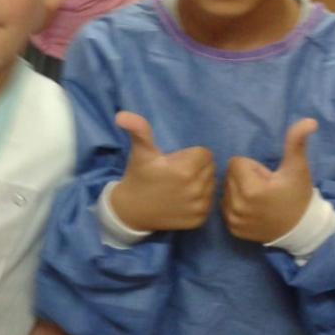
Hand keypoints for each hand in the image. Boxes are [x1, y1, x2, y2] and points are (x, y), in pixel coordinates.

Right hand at [110, 111, 214, 231]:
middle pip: (210, 168)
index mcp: (185, 170)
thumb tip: (122, 115)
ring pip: (211, 184)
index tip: (174, 161)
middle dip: (196, 167)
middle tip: (176, 173)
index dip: (190, 155)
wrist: (130, 211)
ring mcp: (198, 207)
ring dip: (200, 182)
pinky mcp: (199, 220)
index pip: (205, 153)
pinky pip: (209, 202)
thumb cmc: (138, 176)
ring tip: (180, 185)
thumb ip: (139, 129)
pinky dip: (199, 199)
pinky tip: (183, 199)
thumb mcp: (140, 151)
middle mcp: (195, 189)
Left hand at [222, 119, 317, 243]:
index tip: (268, 178)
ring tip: (259, 199)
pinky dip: (236, 206)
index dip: (253, 167)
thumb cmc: (298, 195)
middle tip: (264, 189)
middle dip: (245, 178)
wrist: (301, 230)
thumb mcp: (297, 168)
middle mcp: (237, 206)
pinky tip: (252, 210)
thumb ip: (296, 142)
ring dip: (239, 191)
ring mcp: (233, 219)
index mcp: (250, 189)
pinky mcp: (232, 229)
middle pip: (229, 176)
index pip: (236, 163)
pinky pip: (225, 207)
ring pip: (226, 191)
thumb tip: (309, 121)